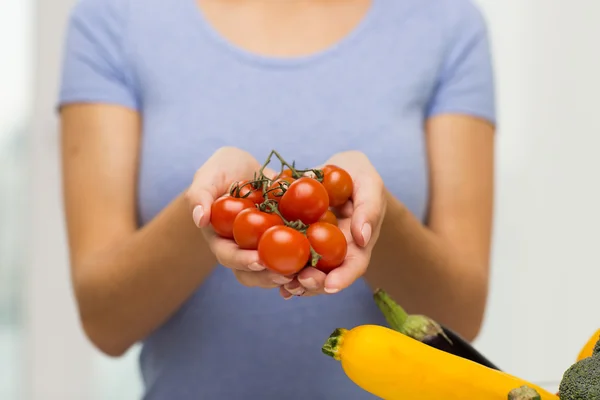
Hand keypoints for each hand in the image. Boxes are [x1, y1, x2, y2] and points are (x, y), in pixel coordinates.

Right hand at [185, 147, 293, 288]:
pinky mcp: (285, 243)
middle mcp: (243, 250)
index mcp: (222, 239)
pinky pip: (295, 257)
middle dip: (269, 276)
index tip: (258, 260)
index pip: (229, 256)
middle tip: (287, 274)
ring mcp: (265, 249)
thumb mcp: (209, 175)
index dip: (242, 261)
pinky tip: (320, 261)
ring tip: (306, 274)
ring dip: (289, 275)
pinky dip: (306, 261)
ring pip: (274, 271)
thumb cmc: (223, 170)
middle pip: (253, 272)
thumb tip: (200, 219)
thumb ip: (200, 194)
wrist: (249, 169)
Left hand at [281, 151, 386, 297]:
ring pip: (305, 271)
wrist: (339, 171)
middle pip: (327, 275)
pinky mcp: (296, 238)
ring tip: (282, 284)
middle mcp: (336, 251)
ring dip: (294, 282)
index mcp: (357, 242)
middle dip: (313, 284)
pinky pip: (286, 254)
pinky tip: (265, 270)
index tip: (331, 286)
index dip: (344, 278)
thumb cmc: (359, 176)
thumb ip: (368, 208)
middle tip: (298, 282)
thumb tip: (362, 238)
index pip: (354, 265)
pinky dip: (277, 266)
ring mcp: (315, 247)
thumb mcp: (368, 184)